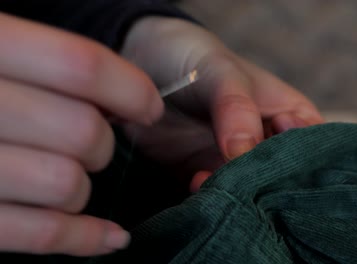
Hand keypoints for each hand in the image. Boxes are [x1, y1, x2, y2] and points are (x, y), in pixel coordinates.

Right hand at [0, 13, 163, 255]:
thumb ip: (47, 64)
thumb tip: (128, 99)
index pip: (79, 67)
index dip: (130, 89)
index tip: (149, 107)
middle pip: (82, 132)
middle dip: (102, 144)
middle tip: (91, 143)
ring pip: (67, 185)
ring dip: (83, 188)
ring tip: (67, 177)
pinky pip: (42, 235)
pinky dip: (87, 238)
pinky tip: (111, 237)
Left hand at [121, 17, 323, 191]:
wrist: (144, 61)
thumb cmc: (196, 58)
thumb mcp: (222, 72)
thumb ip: (237, 108)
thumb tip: (243, 151)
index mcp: (289, 115)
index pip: (311, 145)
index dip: (304, 158)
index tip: (281, 157)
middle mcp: (266, 142)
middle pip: (282, 174)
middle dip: (269, 184)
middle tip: (253, 185)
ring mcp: (234, 161)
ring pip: (248, 189)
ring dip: (237, 193)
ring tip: (224, 187)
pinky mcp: (202, 173)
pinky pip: (213, 193)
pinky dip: (209, 195)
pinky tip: (198, 184)